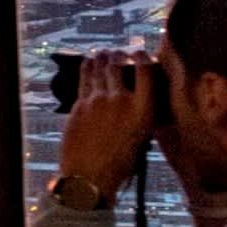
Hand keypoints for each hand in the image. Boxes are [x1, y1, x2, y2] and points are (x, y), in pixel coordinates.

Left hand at [60, 48, 156, 201]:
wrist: (90, 175)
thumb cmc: (119, 162)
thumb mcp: (140, 137)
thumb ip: (138, 113)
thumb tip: (134, 95)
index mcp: (143, 111)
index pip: (146, 72)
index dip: (143, 57)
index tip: (140, 51)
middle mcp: (121, 101)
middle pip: (119, 66)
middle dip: (118, 55)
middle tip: (118, 51)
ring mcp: (98, 101)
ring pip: (99, 69)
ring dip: (101, 58)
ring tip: (102, 52)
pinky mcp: (79, 104)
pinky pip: (84, 79)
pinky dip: (87, 67)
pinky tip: (88, 62)